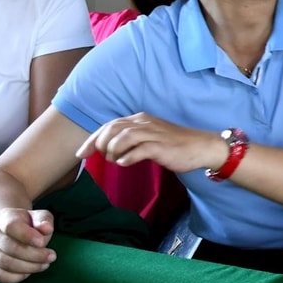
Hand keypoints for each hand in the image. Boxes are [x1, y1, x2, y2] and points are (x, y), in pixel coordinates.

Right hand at [0, 208, 55, 282]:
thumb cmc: (29, 225)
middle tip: (51, 256)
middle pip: (10, 247)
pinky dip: (16, 277)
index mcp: (3, 218)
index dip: (27, 235)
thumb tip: (46, 228)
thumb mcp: (39, 217)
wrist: (11, 232)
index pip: (11, 226)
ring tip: (45, 264)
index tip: (42, 242)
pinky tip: (29, 273)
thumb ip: (44, 220)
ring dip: (29, 267)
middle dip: (35, 255)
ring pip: (6, 263)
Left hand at [75, 114, 223, 172]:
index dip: (92, 139)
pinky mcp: (161, 146)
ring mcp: (153, 134)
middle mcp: (144, 123)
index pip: (109, 125)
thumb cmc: (174, 144)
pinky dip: (127, 158)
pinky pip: (138, 150)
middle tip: (99, 158)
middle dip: (99, 145)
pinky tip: (125, 163)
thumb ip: (130, 139)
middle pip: (112, 129)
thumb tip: (109, 150)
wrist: (201, 146)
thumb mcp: (149, 136)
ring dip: (113, 152)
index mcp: (139, 119)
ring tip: (115, 161)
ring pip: (122, 138)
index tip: (81, 154)